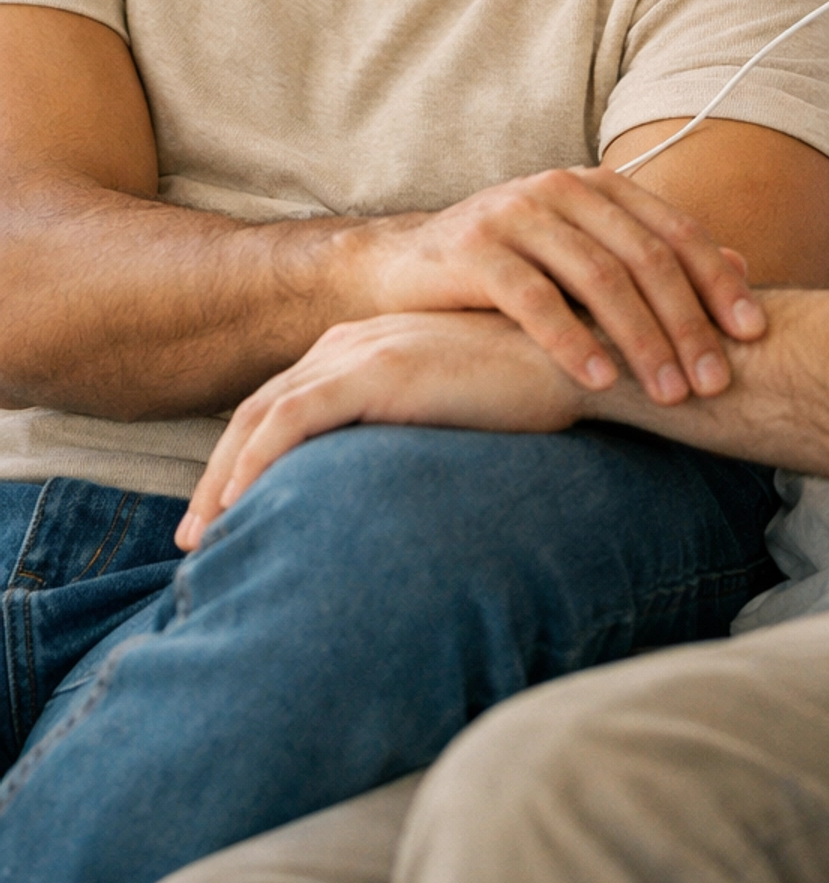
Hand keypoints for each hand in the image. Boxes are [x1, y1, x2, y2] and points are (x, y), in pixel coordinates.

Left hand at [176, 310, 578, 550]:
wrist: (579, 358)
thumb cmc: (532, 387)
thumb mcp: (458, 405)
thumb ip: (418, 426)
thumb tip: (396, 488)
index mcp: (367, 346)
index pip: (286, 405)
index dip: (247, 459)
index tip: (227, 515)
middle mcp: (351, 343)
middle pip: (260, 410)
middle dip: (218, 474)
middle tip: (194, 538)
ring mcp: (361, 352)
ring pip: (261, 417)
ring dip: (222, 478)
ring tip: (203, 539)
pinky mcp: (375, 371)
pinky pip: (291, 420)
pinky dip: (255, 464)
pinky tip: (237, 506)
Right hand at [352, 166, 762, 407]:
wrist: (402, 267)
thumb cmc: (508, 268)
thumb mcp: (584, 254)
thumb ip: (653, 256)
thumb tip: (740, 264)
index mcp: (599, 188)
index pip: (676, 232)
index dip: (719, 282)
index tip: (754, 335)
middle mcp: (563, 190)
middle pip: (645, 258)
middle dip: (688, 322)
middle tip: (717, 380)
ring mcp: (516, 214)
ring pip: (598, 277)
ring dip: (641, 339)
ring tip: (670, 392)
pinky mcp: (474, 250)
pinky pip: (534, 299)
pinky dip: (572, 342)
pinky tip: (600, 381)